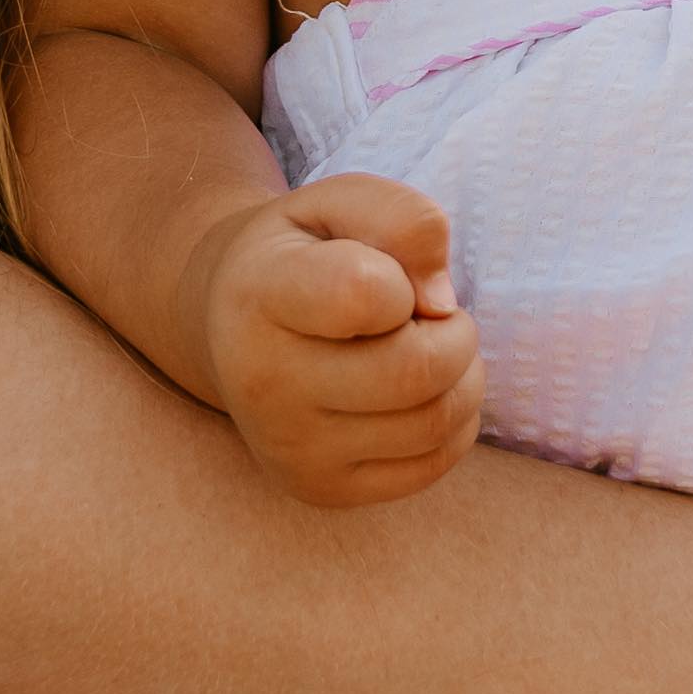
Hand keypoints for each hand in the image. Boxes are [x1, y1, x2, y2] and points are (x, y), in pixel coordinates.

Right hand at [186, 176, 483, 506]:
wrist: (229, 329)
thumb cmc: (303, 256)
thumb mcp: (338, 203)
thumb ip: (401, 218)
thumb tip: (442, 303)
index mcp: (258, 295)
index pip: (363, 294)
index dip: (403, 280)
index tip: (387, 278)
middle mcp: (263, 383)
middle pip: (417, 371)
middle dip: (455, 333)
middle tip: (433, 316)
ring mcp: (290, 448)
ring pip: (435, 422)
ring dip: (463, 377)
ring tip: (428, 348)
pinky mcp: (321, 490)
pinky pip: (433, 464)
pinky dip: (455, 422)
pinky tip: (421, 393)